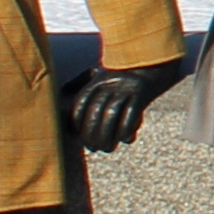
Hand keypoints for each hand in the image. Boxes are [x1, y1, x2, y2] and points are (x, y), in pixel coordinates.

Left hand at [59, 60, 180, 152]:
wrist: (152, 65)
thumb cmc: (119, 76)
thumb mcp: (97, 74)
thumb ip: (79, 83)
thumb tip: (61, 94)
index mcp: (97, 80)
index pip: (81, 102)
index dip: (75, 121)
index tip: (76, 136)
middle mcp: (110, 83)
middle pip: (95, 110)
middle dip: (91, 133)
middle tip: (92, 147)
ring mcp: (126, 89)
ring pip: (111, 115)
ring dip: (107, 136)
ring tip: (107, 148)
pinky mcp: (141, 95)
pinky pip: (131, 115)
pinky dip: (126, 130)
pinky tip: (125, 139)